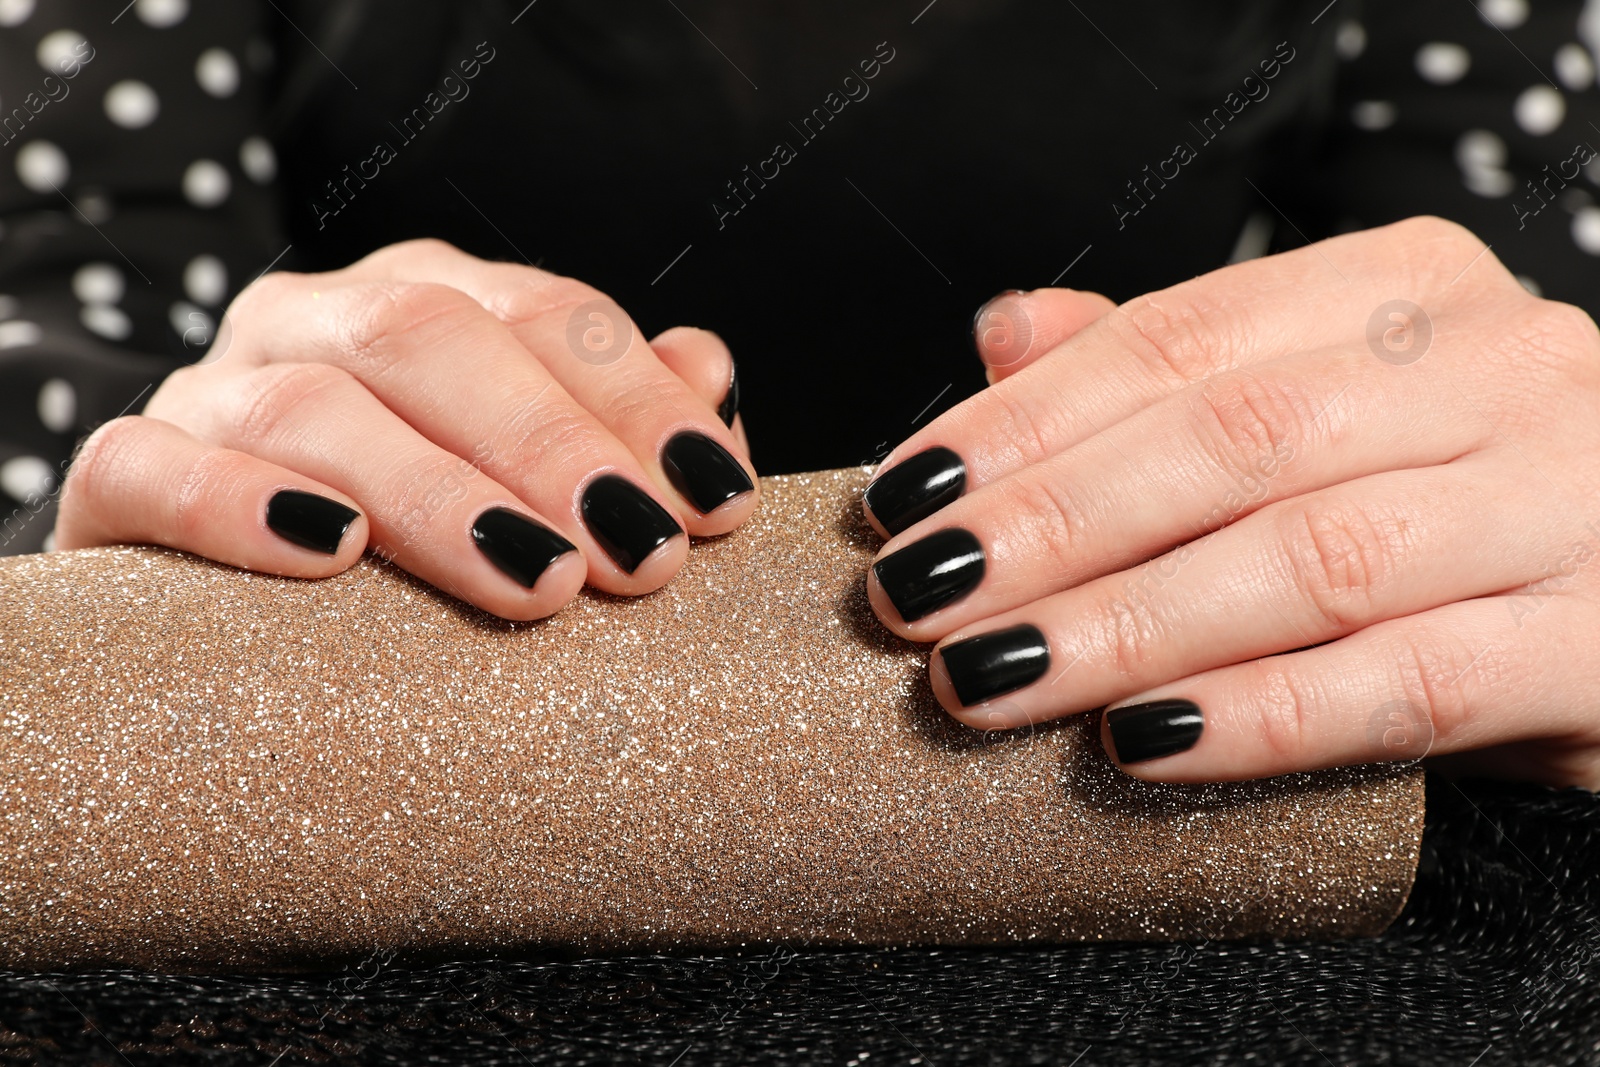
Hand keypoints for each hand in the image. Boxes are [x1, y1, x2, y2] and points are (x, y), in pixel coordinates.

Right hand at [55, 239, 755, 620]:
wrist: (223, 603)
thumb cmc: (416, 544)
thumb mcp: (526, 480)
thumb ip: (613, 423)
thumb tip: (708, 371)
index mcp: (424, 302)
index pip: (542, 314)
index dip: (634, 400)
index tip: (714, 501)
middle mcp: (315, 321)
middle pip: (431, 338)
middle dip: (550, 444)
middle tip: (641, 552)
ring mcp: (212, 391)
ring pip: (311, 404)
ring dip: (435, 491)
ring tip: (538, 579)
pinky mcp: (122, 477)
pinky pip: (153, 469)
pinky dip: (242, 504)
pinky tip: (331, 554)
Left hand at [863, 217, 1599, 788]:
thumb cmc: (1454, 506)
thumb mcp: (1328, 411)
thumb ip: (1175, 371)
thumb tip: (1007, 331)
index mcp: (1410, 290)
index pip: (1179, 338)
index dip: (1025, 421)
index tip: (906, 497)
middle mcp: (1500, 367)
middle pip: (1231, 441)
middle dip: (1051, 525)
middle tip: (918, 595)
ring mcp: (1567, 499)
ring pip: (1309, 560)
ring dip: (1123, 627)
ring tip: (989, 675)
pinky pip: (1410, 681)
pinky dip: (1264, 715)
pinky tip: (1145, 743)